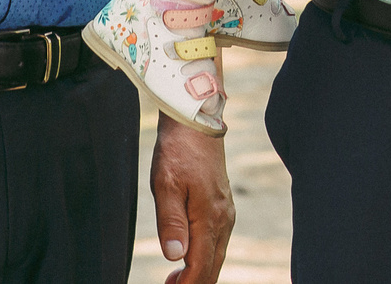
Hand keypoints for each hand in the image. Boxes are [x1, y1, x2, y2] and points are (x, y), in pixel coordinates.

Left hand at [147, 115, 233, 283]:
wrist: (197, 121)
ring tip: (175, 281)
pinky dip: (204, 257)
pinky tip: (188, 257)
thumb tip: (175, 257)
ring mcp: (225, 212)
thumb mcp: (166, 184)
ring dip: (198, 272)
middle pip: (212, 266)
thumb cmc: (178, 151)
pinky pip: (216, 242)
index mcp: (209, 217)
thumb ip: (170, 222)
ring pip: (216, 255)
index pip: (200, 266)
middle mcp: (223, 219)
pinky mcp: (222, 206)